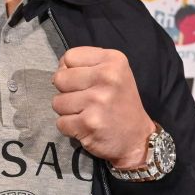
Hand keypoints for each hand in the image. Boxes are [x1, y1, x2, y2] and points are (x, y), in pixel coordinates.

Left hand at [52, 46, 154, 168]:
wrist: (138, 138)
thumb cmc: (121, 102)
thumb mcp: (115, 72)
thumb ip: (89, 64)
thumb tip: (60, 67)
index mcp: (114, 60)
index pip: (70, 56)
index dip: (71, 70)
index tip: (84, 82)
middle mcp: (107, 77)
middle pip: (59, 78)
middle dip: (66, 91)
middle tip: (85, 100)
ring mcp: (97, 101)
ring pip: (57, 102)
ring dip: (68, 111)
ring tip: (87, 113)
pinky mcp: (89, 123)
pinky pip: (60, 122)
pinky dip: (70, 127)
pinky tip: (86, 126)